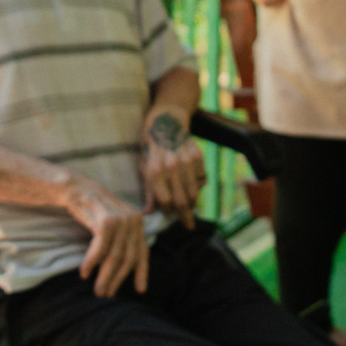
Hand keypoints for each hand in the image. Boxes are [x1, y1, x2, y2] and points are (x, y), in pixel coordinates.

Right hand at [70, 180, 150, 297]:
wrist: (77, 189)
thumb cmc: (95, 210)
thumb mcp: (116, 222)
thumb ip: (125, 237)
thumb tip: (129, 265)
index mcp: (137, 222)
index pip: (143, 252)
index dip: (142, 272)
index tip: (140, 290)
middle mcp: (133, 220)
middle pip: (128, 258)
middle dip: (118, 279)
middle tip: (107, 294)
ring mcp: (120, 221)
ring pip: (114, 257)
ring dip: (105, 277)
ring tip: (98, 290)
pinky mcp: (106, 222)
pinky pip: (99, 250)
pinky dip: (91, 263)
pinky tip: (84, 273)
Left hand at [139, 109, 204, 227]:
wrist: (166, 120)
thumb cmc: (150, 146)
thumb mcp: (143, 166)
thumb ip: (148, 191)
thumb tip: (148, 214)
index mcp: (154, 171)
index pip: (166, 201)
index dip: (168, 211)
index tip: (168, 213)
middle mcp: (171, 167)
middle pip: (182, 200)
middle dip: (185, 215)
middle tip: (188, 225)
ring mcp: (187, 161)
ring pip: (194, 192)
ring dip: (193, 203)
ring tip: (190, 208)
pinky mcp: (198, 156)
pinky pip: (202, 179)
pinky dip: (199, 186)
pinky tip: (193, 186)